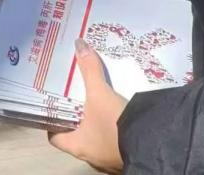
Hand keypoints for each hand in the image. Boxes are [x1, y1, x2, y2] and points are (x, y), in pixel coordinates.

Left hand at [49, 39, 126, 173]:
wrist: (151, 143)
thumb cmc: (115, 123)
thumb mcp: (100, 94)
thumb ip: (90, 70)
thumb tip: (79, 45)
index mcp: (77, 146)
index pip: (55, 137)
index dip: (52, 122)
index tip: (55, 105)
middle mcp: (90, 156)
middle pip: (76, 135)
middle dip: (77, 117)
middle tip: (75, 97)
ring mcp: (108, 158)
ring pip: (96, 138)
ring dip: (96, 123)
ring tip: (96, 101)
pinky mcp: (124, 155)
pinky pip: (113, 141)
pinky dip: (112, 128)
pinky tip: (117, 113)